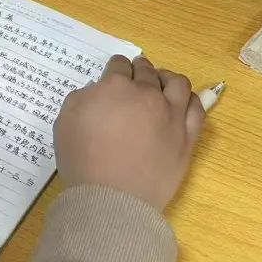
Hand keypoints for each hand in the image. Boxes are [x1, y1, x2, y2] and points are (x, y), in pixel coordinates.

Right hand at [53, 55, 204, 210]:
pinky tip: (182, 102)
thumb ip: (82, 97)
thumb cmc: (82, 159)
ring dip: (167, 78)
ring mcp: (171, 114)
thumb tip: (97, 91)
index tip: (113, 70)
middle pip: (147, 71)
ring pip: (177, 83)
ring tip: (161, 83)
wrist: (111, 196)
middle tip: (136, 72)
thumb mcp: (65, 120)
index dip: (115, 66)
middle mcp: (147, 94)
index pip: (118, 65)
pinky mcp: (187, 136)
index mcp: (116, 86)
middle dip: (139, 68)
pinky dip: (189, 100)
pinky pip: (196, 109)